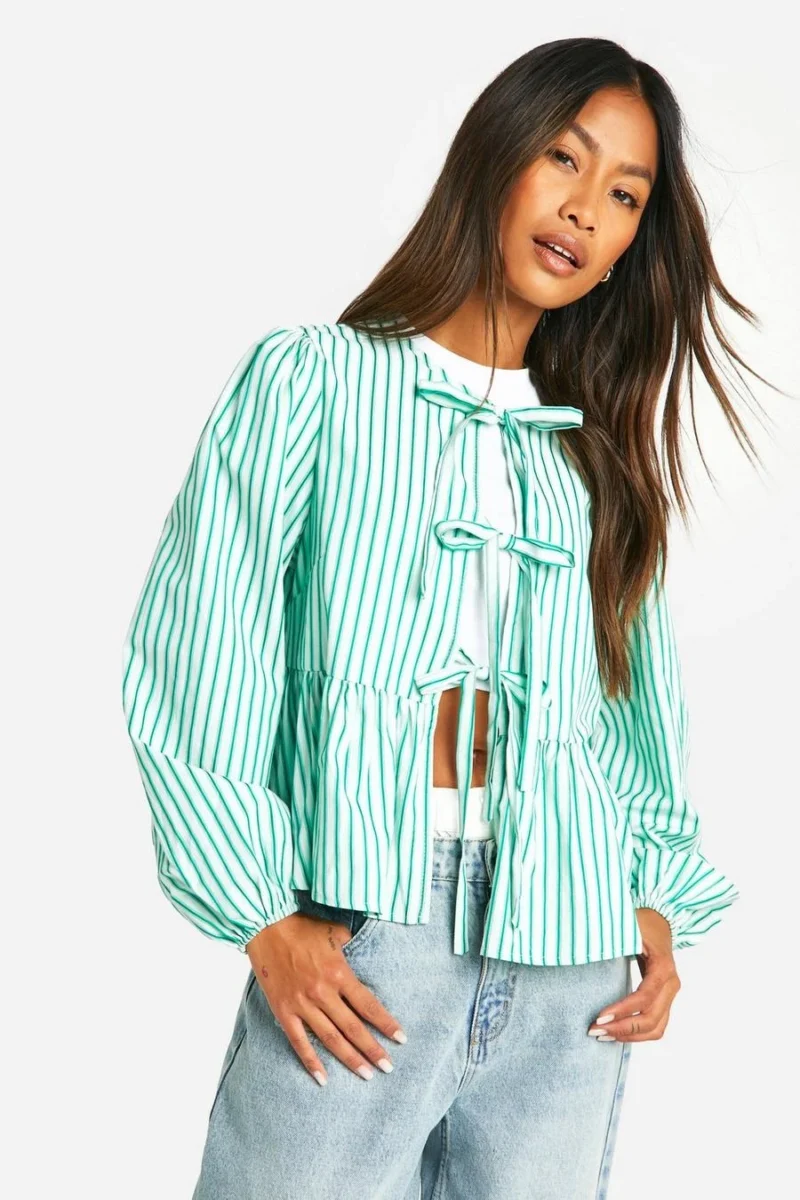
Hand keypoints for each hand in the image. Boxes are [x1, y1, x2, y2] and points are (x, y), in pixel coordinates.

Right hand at [245, 912, 406, 1085]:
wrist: (266, 926)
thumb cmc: (302, 926)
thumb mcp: (334, 931)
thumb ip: (351, 944)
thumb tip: (364, 948)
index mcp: (339, 973)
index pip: (368, 1005)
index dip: (386, 1023)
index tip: (400, 1039)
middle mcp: (323, 992)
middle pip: (353, 1027)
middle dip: (372, 1049)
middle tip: (388, 1067)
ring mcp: (302, 1004)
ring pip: (330, 1038)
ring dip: (349, 1058)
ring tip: (366, 1074)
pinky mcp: (283, 1010)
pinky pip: (299, 1041)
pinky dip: (311, 1061)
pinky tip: (323, 1078)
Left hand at [587, 908, 680, 1042]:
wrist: (660, 920)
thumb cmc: (641, 921)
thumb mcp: (628, 926)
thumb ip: (613, 939)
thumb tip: (585, 952)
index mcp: (663, 967)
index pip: (644, 997)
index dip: (623, 1010)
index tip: (600, 1018)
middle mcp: (671, 984)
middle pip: (651, 1019)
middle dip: (622, 1029)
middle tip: (595, 1030)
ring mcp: (670, 994)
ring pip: (656, 1028)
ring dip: (629, 1036)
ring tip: (602, 1035)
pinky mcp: (664, 999)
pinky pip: (655, 1025)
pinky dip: (636, 1034)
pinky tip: (615, 1032)